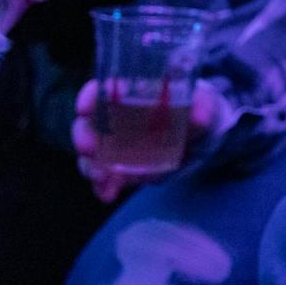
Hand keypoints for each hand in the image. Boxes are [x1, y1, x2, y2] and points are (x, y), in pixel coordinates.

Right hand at [71, 78, 225, 202]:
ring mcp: (112, 145)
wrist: (196, 136)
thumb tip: (199, 117)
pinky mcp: (116, 167)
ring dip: (91, 167)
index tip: (84, 108)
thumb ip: (202, 107)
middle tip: (90, 148)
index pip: (102, 90)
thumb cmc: (193, 109)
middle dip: (83, 136)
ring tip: (102, 179)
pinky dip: (102, 186)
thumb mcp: (201, 104)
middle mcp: (113, 118)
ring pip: (90, 154)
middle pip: (87, 124)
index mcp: (130, 93)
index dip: (89, 96)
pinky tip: (107, 194)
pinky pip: (103, 177)